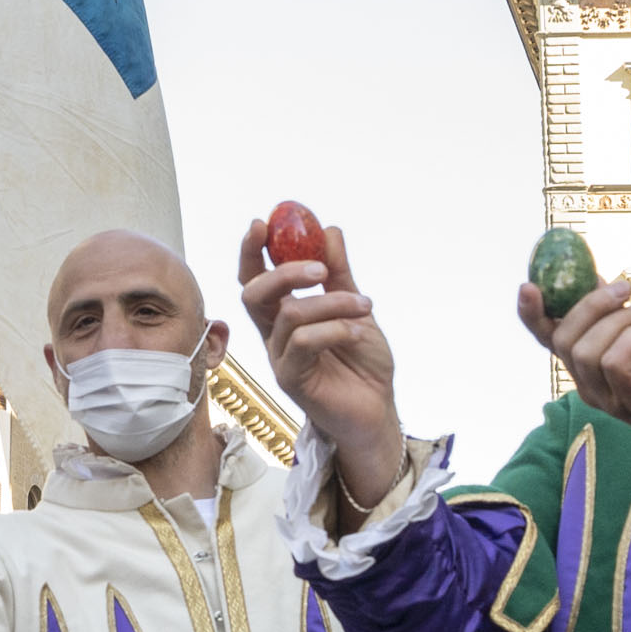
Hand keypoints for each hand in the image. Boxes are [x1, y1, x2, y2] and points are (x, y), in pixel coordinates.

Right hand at [237, 217, 404, 512]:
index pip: (255, 278)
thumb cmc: (363, 364)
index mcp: (283, 316)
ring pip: (290, 314)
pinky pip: (304, 342)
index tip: (262, 222)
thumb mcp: (356, 308)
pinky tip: (359, 332)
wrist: (379, 409)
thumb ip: (340, 274)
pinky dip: (335, 328)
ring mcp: (279, 358)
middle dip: (283, 272)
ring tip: (366, 306)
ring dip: (333, 302)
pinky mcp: (292, 380)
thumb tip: (329, 231)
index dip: (252, 251)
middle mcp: (274, 336)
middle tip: (319, 268)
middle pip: (254, 293)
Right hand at [523, 282, 630, 500]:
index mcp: (587, 364)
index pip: (546, 339)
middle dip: (590, 304)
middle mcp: (589, 384)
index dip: (531, 313)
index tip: (529, 285)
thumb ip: (616, 315)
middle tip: (626, 288)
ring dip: (617, 320)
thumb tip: (594, 278)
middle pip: (562, 339)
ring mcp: (609, 398)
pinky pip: (614, 363)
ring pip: (585, 351)